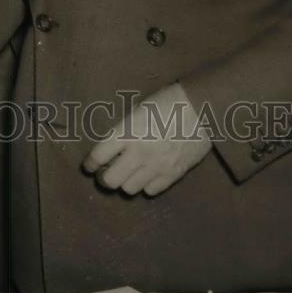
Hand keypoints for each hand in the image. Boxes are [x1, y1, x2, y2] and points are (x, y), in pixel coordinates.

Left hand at [82, 82, 211, 196]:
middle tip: (105, 173)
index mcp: (128, 132)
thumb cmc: (168, 102)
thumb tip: (112, 148)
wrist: (203, 109)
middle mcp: (139, 152)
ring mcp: (157, 166)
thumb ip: (124, 130)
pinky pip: (151, 190)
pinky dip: (145, 186)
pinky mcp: (173, 175)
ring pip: (129, 189)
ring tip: (127, 174)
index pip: (99, 155)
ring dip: (125, 182)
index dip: (90, 164)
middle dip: (104, 178)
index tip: (88, 167)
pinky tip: (146, 176)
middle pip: (111, 180)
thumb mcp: (138, 110)